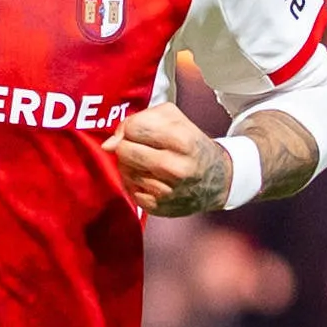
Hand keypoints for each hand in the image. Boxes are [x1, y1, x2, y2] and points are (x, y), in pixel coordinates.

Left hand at [103, 101, 227, 214]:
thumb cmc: (191, 145)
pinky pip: (129, 189)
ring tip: (147, 162)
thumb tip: (109, 144)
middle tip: (140, 147)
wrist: (216, 179)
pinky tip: (149, 178)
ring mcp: (167, 190)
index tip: (138, 131)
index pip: (134, 128)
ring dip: (130, 164)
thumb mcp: (174, 119)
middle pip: (124, 150)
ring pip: (125, 170)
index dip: (131, 127)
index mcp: (182, 140)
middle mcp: (175, 168)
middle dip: (126, 145)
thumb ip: (139, 119)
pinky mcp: (159, 208)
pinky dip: (134, 182)